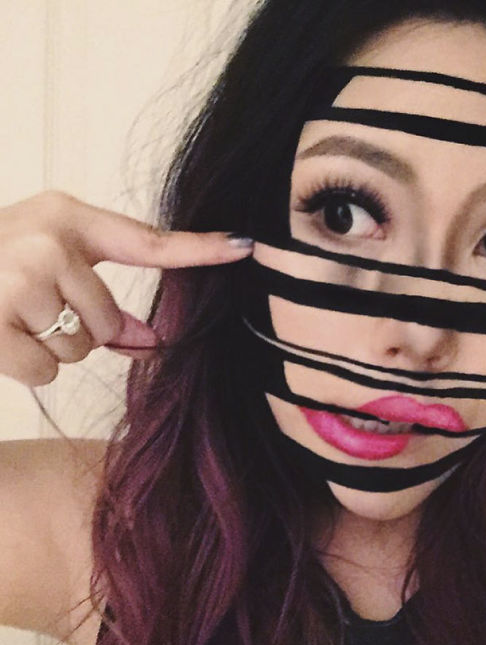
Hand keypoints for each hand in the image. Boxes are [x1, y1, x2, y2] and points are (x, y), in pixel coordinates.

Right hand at [0, 191, 252, 385]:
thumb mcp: (44, 266)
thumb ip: (101, 298)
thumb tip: (155, 342)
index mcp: (66, 217)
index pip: (149, 241)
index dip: (201, 248)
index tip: (245, 246)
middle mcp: (45, 238)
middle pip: (111, 318)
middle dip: (81, 330)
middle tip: (33, 310)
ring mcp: (16, 275)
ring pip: (80, 346)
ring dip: (52, 348)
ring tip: (10, 318)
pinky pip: (45, 369)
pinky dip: (24, 367)